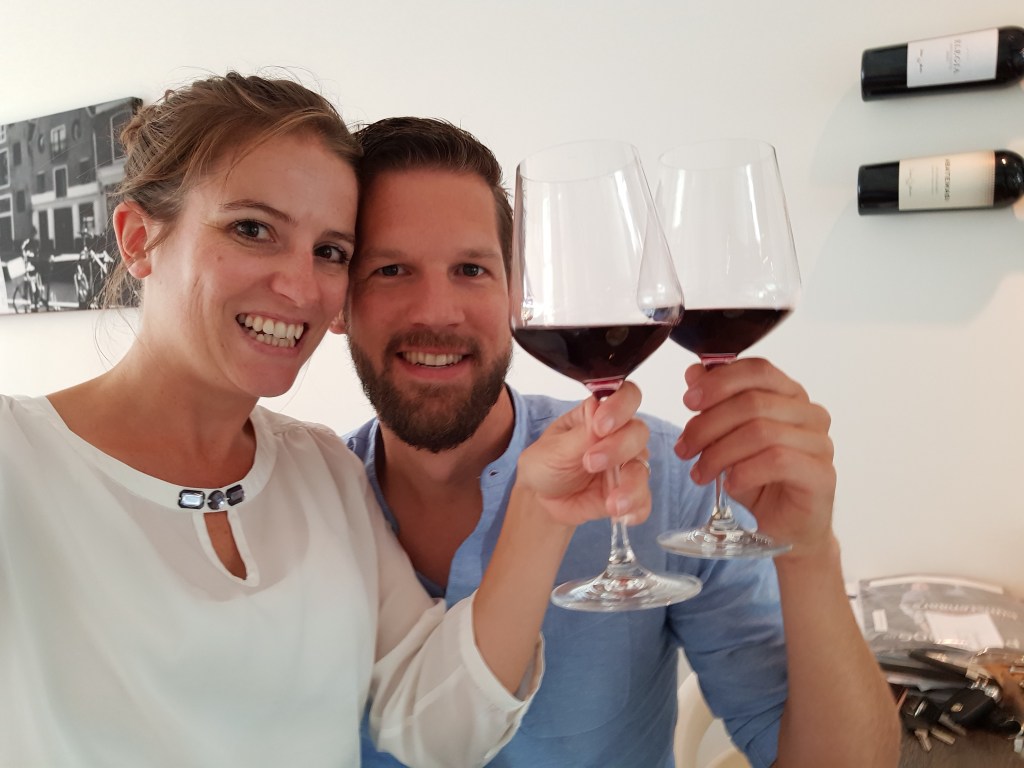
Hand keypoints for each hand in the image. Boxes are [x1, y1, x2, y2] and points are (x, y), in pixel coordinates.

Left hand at [516, 382, 651, 527]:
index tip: (601, 426)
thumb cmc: (546, 464)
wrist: (541, 500)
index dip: (620, 407)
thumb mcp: (553, 449)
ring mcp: (626, 466)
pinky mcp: (629, 493)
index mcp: (600, 415)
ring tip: (612, 502)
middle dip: (618, 448)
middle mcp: (619, 436)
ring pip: (643, 469)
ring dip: (631, 485)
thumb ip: (580, 435)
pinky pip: (644, 500)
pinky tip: (622, 516)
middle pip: (638, 432)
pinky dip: (636, 508)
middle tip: (591, 463)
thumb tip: (600, 413)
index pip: (626, 396)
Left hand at [674, 358, 835, 555]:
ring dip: (719, 453)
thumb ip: (715, 404)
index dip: (719, 381)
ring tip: (699, 473)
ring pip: (761, 432)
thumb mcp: (726, 438)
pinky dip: (744, 471)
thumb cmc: (757, 478)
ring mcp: (820, 443)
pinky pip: (777, 460)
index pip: (758, 370)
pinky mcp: (821, 474)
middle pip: (753, 402)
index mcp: (790, 395)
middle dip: (708, 424)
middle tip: (683, 448)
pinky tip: (729, 484)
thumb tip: (695, 371)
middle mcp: (810, 413)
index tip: (688, 401)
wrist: (782, 527)